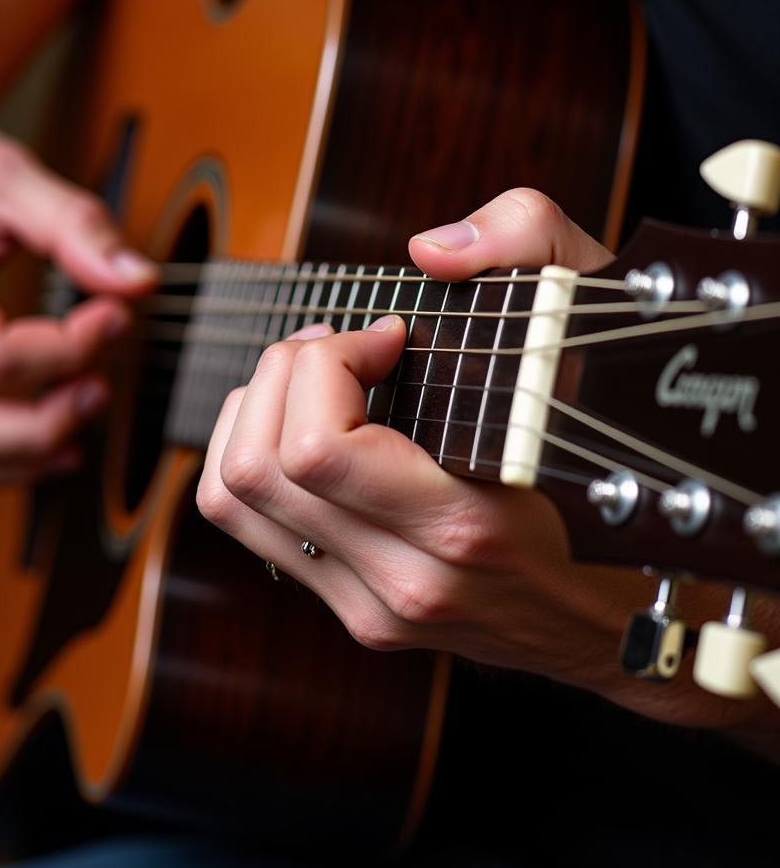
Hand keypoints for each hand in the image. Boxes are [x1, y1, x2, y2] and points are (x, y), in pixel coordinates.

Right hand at [0, 58, 157, 492]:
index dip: (68, 352)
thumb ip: (76, 225)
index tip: (112, 316)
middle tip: (101, 386)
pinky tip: (53, 445)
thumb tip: (137, 282)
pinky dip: (0, 467)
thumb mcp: (7, 173)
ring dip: (26, 457)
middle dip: (46, 424)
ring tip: (81, 410)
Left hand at [197, 189, 765, 730]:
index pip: (317, 447)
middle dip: (282, 373)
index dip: (329, 361)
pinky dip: (255, 459)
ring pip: (234, 500)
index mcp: (465, 525)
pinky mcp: (358, 614)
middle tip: (339, 348)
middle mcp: (405, 578)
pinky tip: (307, 430)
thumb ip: (531, 247)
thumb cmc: (626, 475)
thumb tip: (431, 250)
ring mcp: (373, 607)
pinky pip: (252, 527)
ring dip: (255, 415)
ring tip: (315, 383)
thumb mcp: (599, 334)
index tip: (387, 337)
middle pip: (258, 467)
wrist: (633, 620)